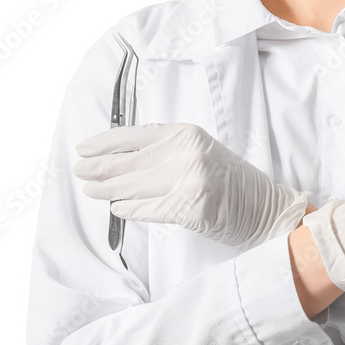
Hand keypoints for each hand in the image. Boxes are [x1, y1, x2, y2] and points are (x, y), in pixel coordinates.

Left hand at [73, 122, 310, 246]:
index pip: (136, 135)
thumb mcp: (201, 153)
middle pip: (130, 162)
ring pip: (133, 187)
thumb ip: (167, 152)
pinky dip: (129, 210)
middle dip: (99, 168)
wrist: (265, 208)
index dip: (105, 142)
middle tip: (78, 171)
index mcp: (188, 135)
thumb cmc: (233, 182)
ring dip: (107, 190)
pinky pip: (148, 209)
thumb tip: (120, 160)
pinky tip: (117, 209)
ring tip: (89, 190)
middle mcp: (187, 154)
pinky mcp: (190, 208)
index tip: (84, 147)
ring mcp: (189, 180)